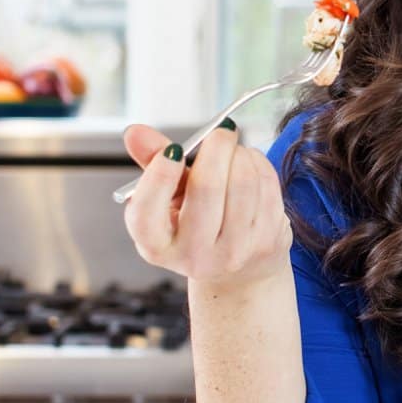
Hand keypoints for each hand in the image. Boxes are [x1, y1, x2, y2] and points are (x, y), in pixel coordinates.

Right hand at [121, 122, 293, 291]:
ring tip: (235, 152)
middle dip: (216, 147)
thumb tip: (135, 133)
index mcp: (157, 246)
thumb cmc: (195, 222)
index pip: (146, 213)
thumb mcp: (167, 198)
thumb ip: (152, 163)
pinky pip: (266, 186)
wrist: (239, 270)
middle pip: (206, 188)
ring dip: (241, 154)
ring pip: (243, 182)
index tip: (173, 150)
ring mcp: (234, 252)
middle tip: (221, 132)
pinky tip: (250, 165)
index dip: (158, 176)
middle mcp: (194, 255)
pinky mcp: (266, 242)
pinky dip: (259, 164)